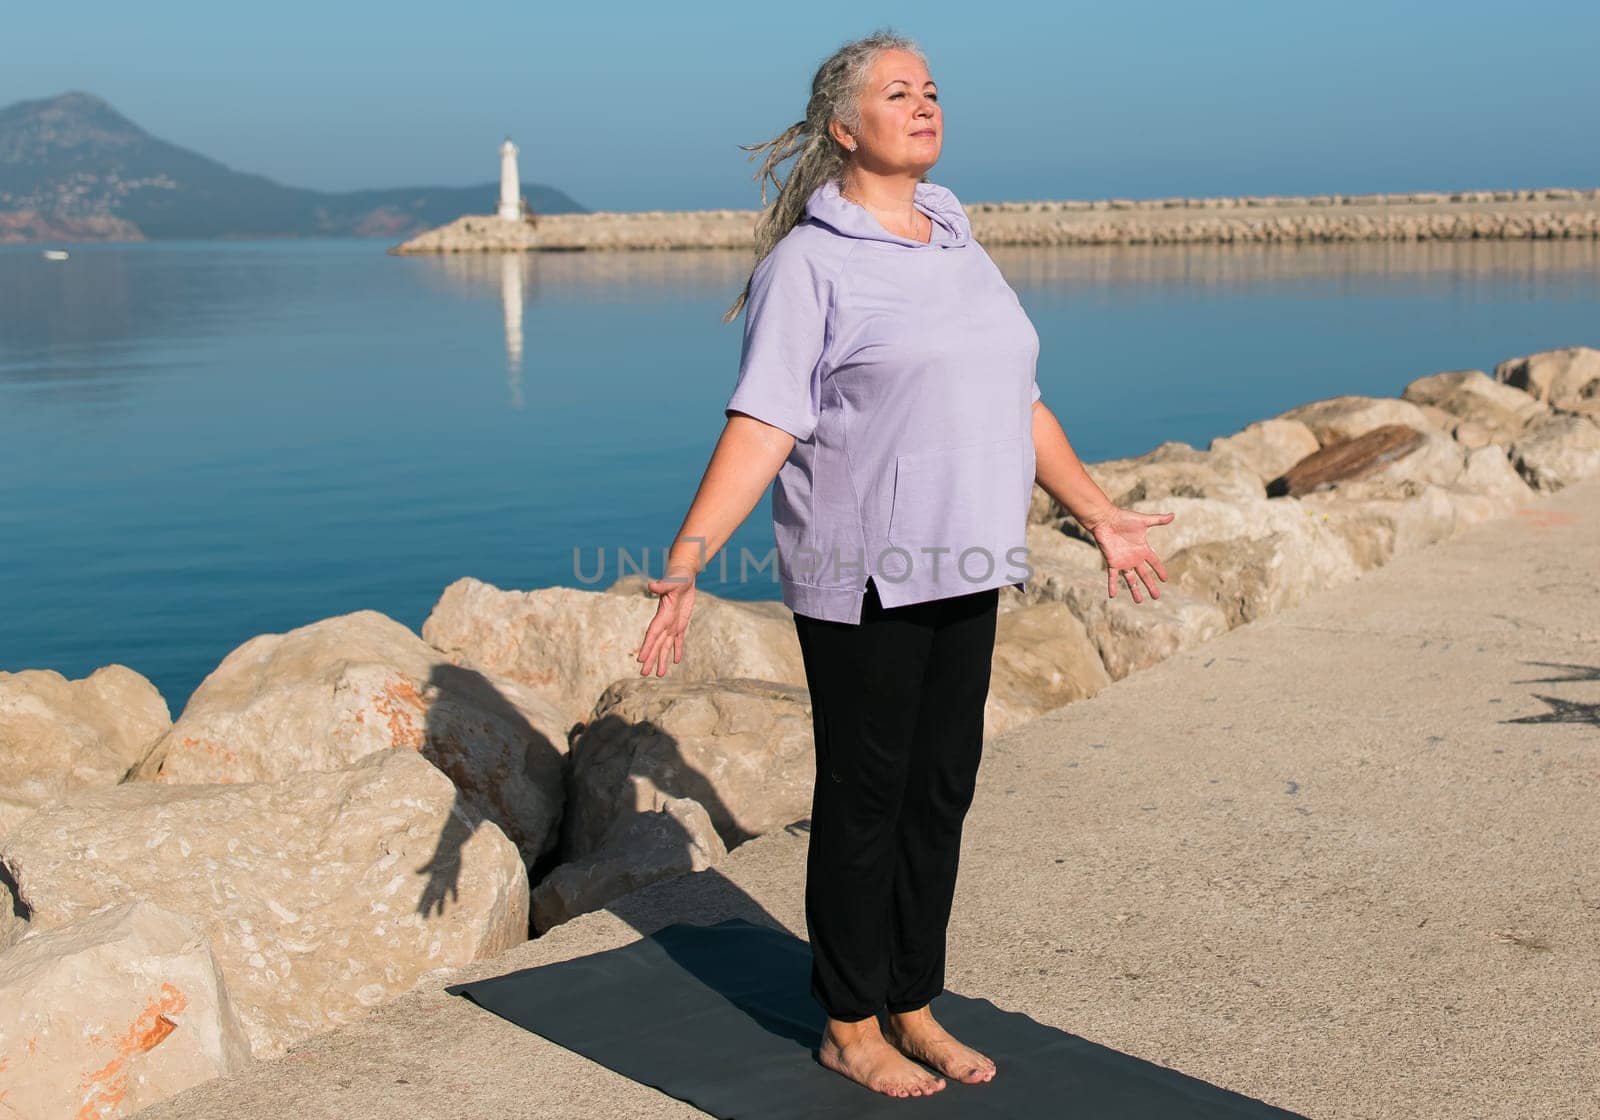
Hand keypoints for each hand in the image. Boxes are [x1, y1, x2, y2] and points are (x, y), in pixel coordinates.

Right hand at [636, 562, 698, 676]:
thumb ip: (662, 585)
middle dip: (651, 659)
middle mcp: (665, 621)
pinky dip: (677, 649)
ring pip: (666, 645)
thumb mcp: (672, 581)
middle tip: (644, 674)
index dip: (647, 647)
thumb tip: (651, 585)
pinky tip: (676, 661)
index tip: (640, 660)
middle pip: (657, 644)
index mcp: (662, 614)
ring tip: (660, 675)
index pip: (653, 634)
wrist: (683, 572)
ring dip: (662, 659)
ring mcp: (673, 623)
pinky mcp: (681, 622)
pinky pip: (678, 639)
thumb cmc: (678, 575)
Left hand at [1083, 506, 1173, 602]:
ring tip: (1139, 601)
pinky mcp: (1112, 562)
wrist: (1105, 519)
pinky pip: (1112, 577)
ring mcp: (1123, 561)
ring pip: (1130, 579)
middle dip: (1150, 586)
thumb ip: (1158, 520)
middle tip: (1156, 597)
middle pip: (1144, 575)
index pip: (1154, 563)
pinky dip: (1112, 586)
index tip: (1165, 580)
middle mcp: (1134, 558)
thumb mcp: (1143, 520)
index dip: (1160, 571)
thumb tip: (1173, 515)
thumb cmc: (1123, 518)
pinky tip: (1112, 596)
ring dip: (1134, 590)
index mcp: (1143, 549)